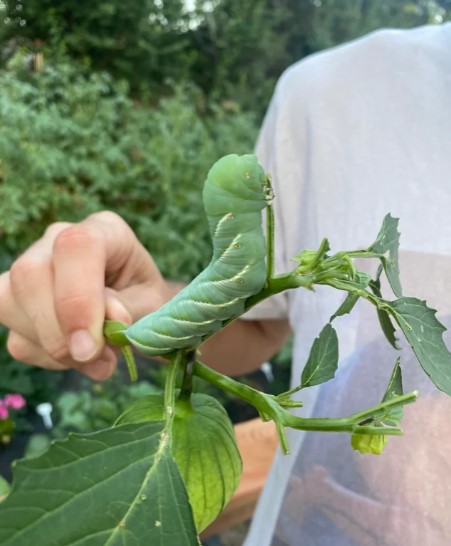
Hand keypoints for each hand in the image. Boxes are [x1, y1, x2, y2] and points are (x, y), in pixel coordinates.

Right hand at [0, 212, 175, 379]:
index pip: (75, 246)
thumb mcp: (152, 305)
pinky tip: (78, 358)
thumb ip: (130, 310)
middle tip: (94, 358)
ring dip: (54, 348)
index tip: (91, 344)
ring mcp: (31, 266)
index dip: (77, 298)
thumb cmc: (146, 300)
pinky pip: (18, 337)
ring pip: (11, 304)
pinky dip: (48, 359)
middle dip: (57, 330)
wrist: (137, 310)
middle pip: (30, 274)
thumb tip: (106, 324)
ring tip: (97, 361)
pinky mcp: (16, 302)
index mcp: (104, 230)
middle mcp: (58, 239)